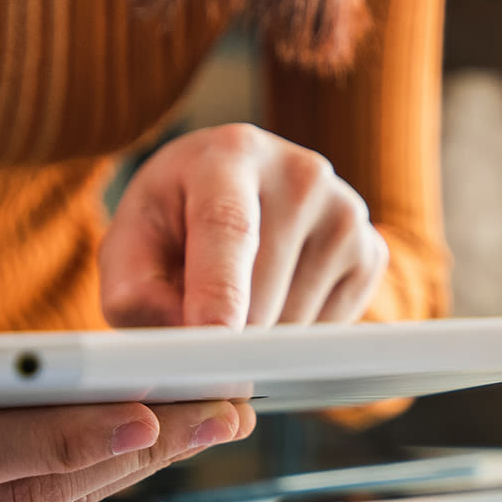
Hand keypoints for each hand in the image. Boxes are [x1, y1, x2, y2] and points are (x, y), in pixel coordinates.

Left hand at [99, 123, 389, 328]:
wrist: (233, 197)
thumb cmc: (174, 225)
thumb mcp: (131, 247)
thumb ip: (135, 293)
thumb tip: (185, 336)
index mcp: (229, 155)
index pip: (229, 229)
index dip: (219, 293)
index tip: (211, 346)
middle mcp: (300, 174)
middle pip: (263, 295)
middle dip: (224, 342)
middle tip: (194, 329)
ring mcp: (345, 211)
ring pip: (298, 325)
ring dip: (259, 343)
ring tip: (237, 300)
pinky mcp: (371, 251)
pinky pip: (332, 332)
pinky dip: (297, 339)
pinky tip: (274, 301)